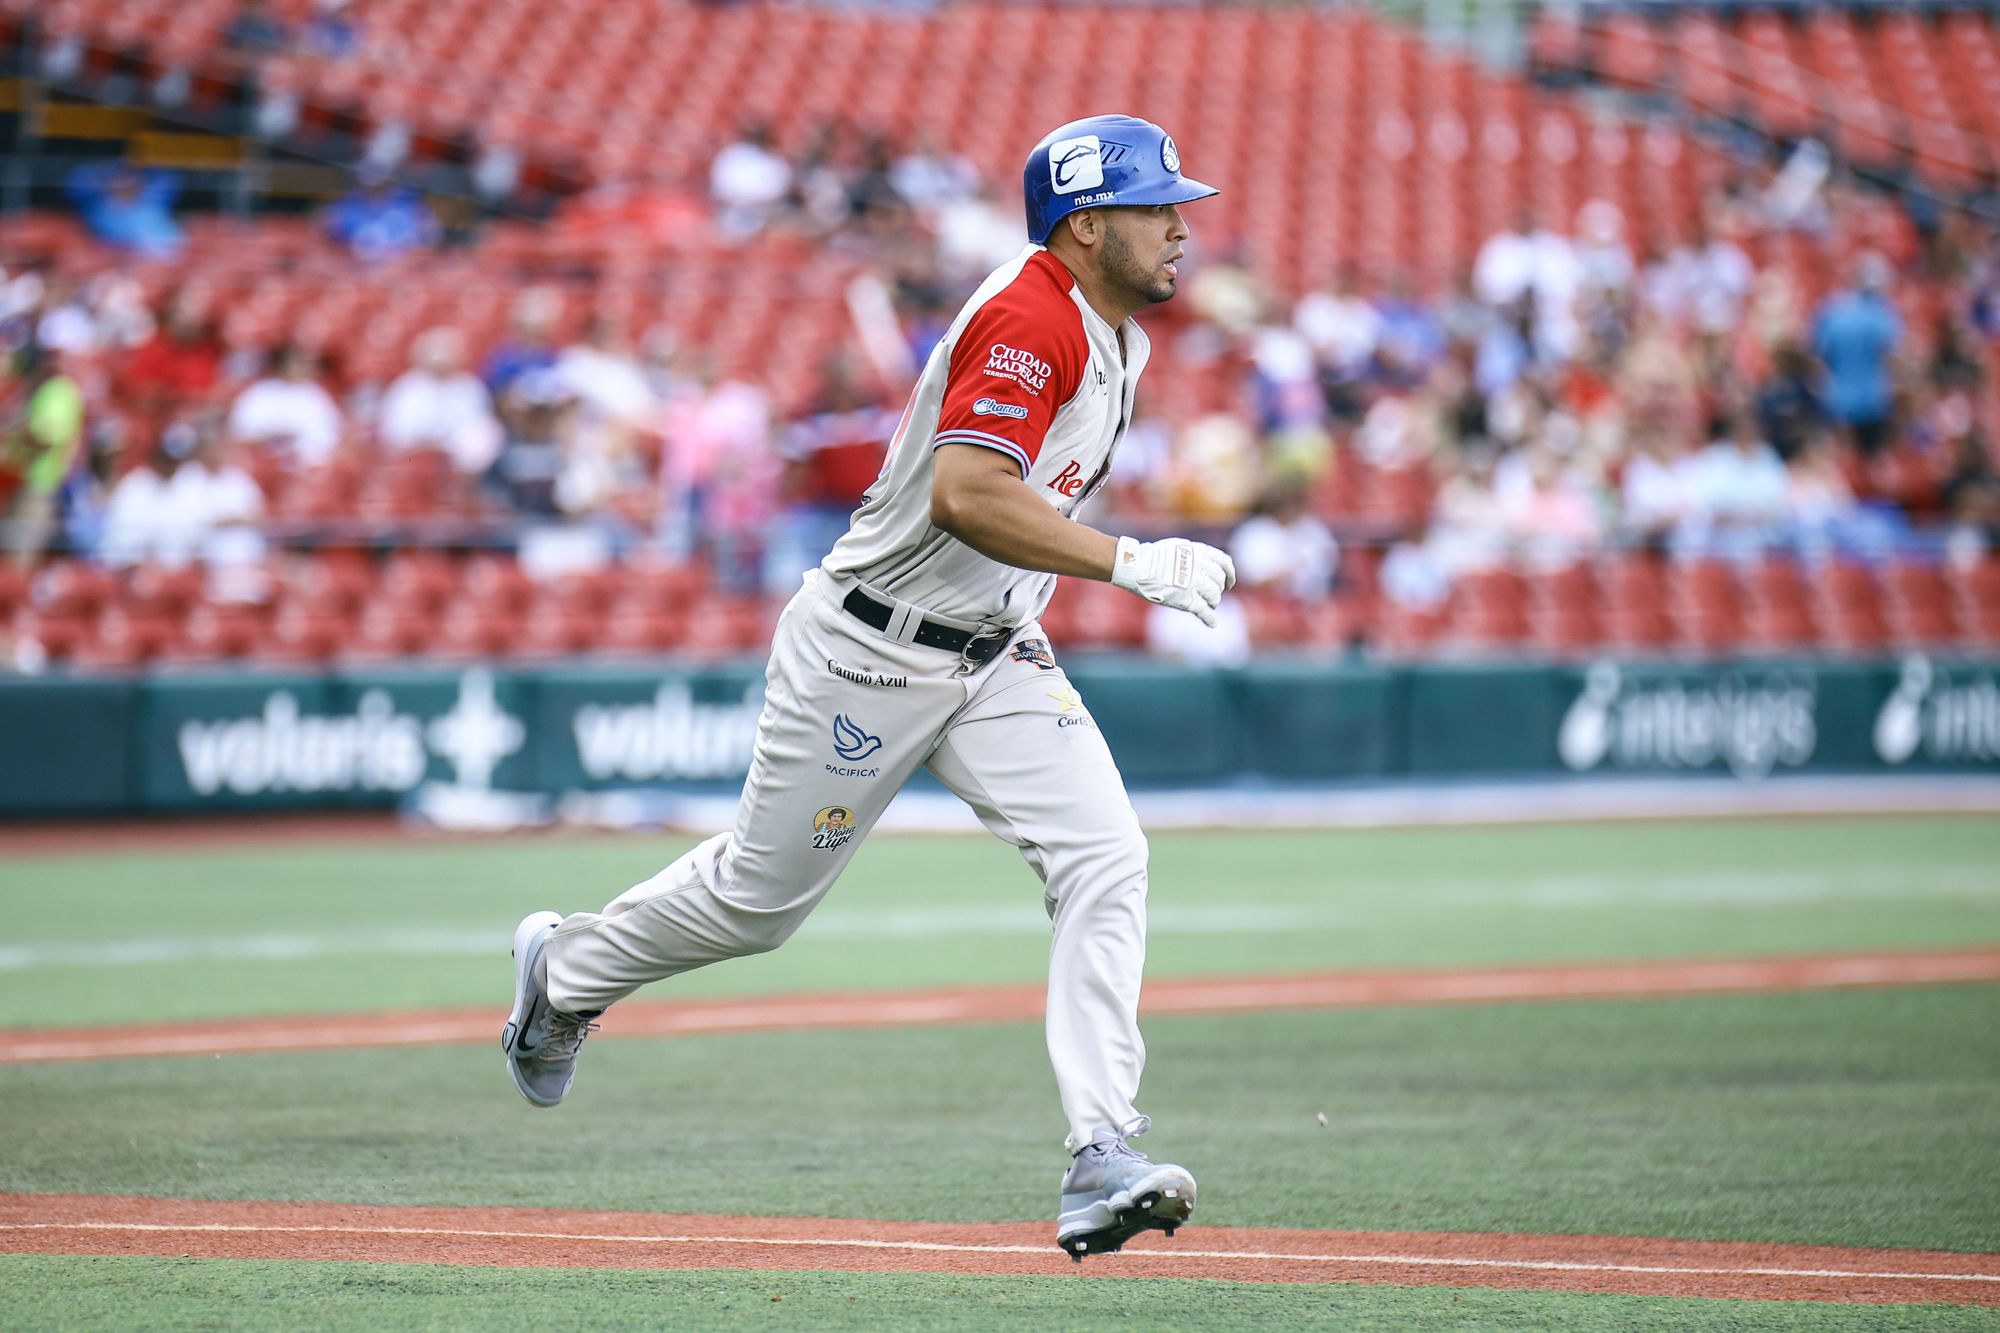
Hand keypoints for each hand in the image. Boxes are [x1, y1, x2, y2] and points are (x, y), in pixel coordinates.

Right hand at [1110, 535, 1236, 626]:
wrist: (1136, 565)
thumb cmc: (1152, 556)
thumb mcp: (1178, 547)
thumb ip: (1194, 555)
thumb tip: (1206, 564)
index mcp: (1199, 552)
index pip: (1224, 562)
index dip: (1230, 574)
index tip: (1229, 583)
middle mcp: (1200, 566)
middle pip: (1219, 581)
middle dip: (1217, 589)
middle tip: (1212, 595)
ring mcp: (1194, 584)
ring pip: (1214, 596)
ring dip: (1213, 602)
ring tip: (1208, 605)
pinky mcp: (1186, 600)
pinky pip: (1204, 611)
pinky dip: (1210, 619)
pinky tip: (1213, 623)